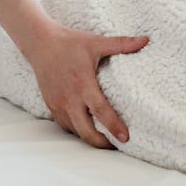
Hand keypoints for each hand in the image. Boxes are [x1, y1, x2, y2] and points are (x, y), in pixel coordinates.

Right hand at [26, 20, 148, 148]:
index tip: (126, 138)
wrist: (40, 43)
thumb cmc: (69, 42)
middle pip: (85, 130)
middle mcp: (69, 98)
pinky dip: (76, 130)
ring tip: (104, 140)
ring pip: (74, 130)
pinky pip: (64, 124)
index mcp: (83, 84)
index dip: (113, 126)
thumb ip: (122, 44)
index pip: (100, 110)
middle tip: (117, 145)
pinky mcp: (51, 105)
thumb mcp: (97, 42)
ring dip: (88, 137)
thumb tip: (145, 40)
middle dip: (101, 142)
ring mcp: (58, 104)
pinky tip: (86, 129)